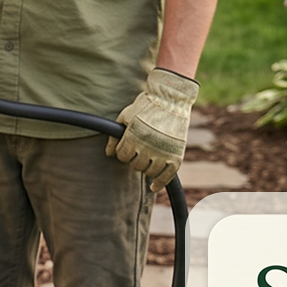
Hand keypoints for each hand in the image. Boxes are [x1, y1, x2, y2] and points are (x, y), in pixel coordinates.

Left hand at [107, 68, 197, 188]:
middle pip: (136, 165)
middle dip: (135, 159)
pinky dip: (160, 183)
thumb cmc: (145, 105)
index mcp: (134, 136)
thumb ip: (115, 135)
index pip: (122, 156)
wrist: (171, 98)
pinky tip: (154, 187)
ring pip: (149, 172)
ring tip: (148, 159)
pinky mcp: (177, 155)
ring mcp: (164, 152)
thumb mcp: (125, 116)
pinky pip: (167, 176)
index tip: (127, 147)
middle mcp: (149, 146)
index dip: (123, 152)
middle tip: (139, 150)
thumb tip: (109, 154)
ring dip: (146, 167)